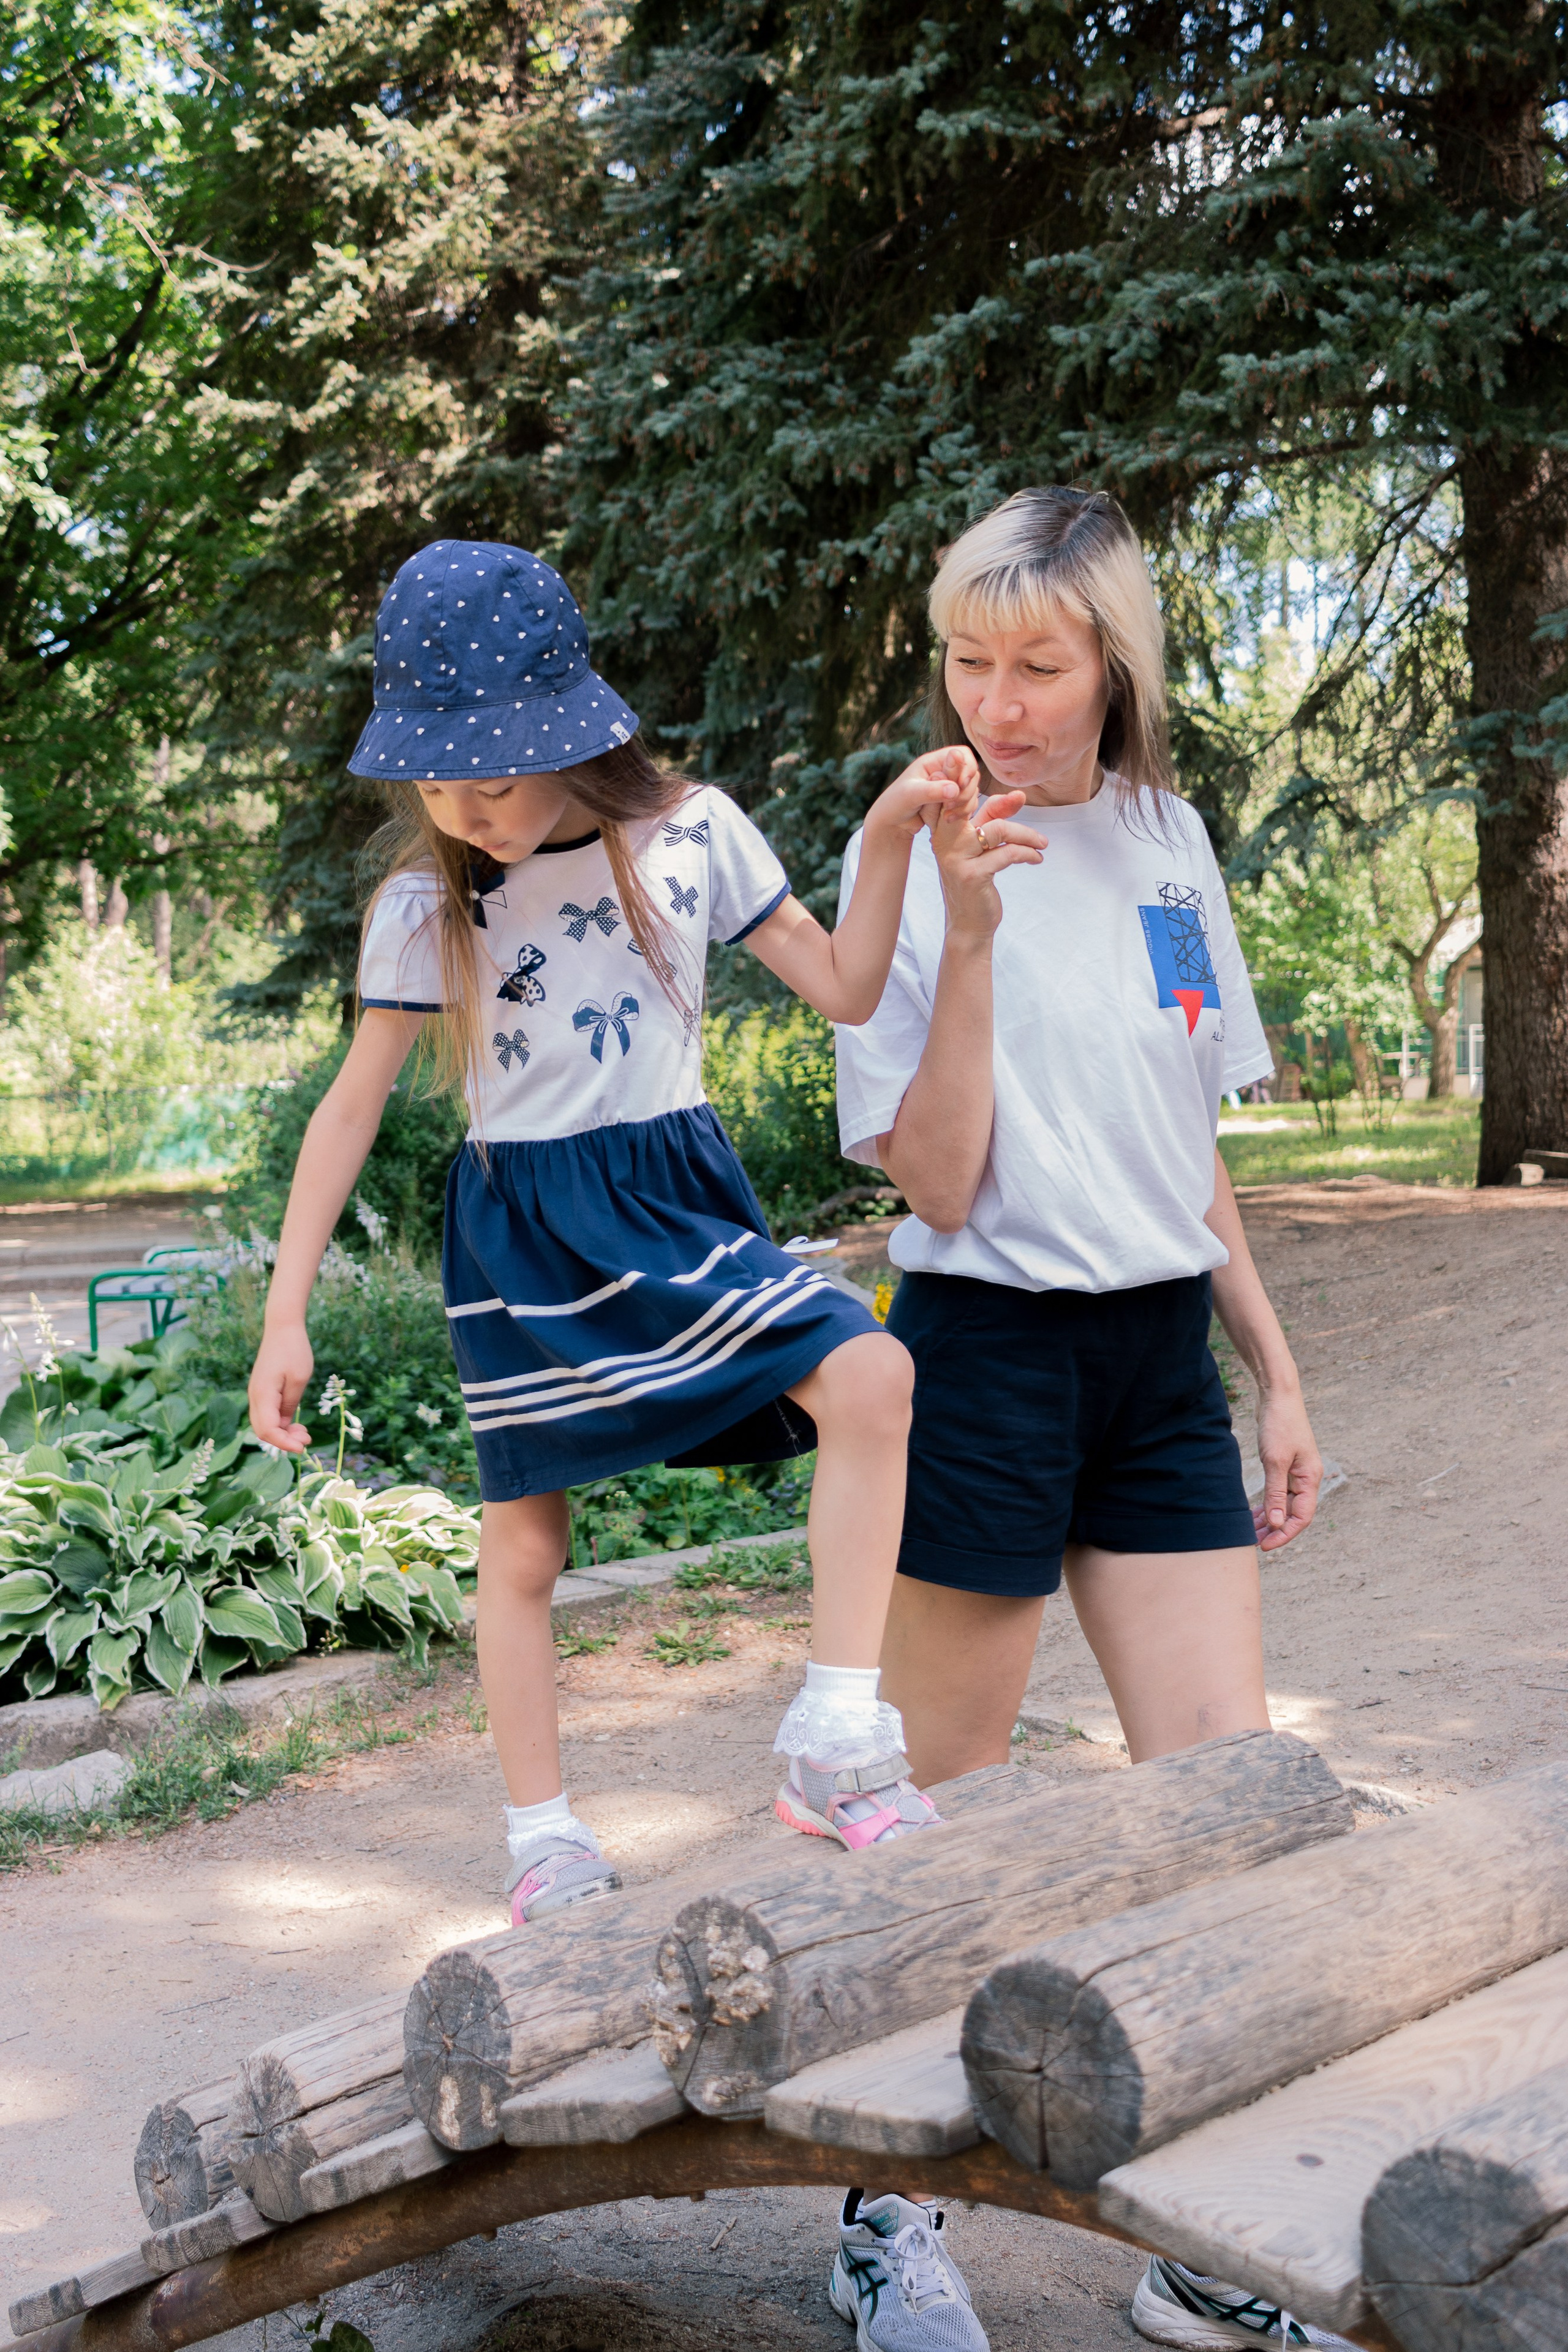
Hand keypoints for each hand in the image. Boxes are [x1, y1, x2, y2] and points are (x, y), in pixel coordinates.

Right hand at [249, 1322, 314, 1453]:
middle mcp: (255, 1396)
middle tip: (307, 1439)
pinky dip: (280, 1423)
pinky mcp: (261, 1391)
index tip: (303, 1447)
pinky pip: (266, 1414)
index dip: (284, 1443)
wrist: (282, 1327)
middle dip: (284, 1440)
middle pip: (262, 1430)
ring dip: (282, 1433)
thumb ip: (291, 1404)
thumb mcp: (299, 1379)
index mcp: (263, 1394)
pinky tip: (295, 1424)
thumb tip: (286, 1426)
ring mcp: (256, 1394)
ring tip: (304, 1433)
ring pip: (264, 1424)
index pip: (268, 1429)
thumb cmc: (294, 1350)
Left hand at [862, 746, 983, 844]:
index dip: (967, 768)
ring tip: (947, 817)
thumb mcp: (911, 795)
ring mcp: (949, 787)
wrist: (892, 824)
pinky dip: (963, 812)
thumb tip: (955, 789)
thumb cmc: (895, 804)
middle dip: (966, 791)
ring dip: (965, 804)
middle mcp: (944, 771)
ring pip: (972, 790)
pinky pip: (968, 803)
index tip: (960, 785)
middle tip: (949, 807)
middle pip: (972, 773)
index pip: (962, 754)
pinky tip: (949, 820)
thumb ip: (933, 790)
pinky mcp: (952, 802)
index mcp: (933, 762)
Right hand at [929, 787, 1045, 941]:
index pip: (951, 796)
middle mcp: (943, 841)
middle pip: (963, 802)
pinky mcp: (971, 875)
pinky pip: (1007, 854)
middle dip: (981, 788)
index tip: (976, 764)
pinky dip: (1027, 854)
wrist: (969, 924)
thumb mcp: (982, 846)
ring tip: (1042, 844)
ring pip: (998, 830)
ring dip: (1026, 835)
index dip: (962, 777)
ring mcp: (955, 858)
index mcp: (942, 830)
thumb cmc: (976, 880)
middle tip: (1021, 795)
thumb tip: (1019, 794)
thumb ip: (994, 817)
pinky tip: (1036, 859)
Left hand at [1253, 1384, 1321, 1550]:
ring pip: (1284, 1504)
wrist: (1278, 1395)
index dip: (1284, 1534)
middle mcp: (1306, 1478)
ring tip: (1250, 1532)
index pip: (1301, 1517)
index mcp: (1310, 1479)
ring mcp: (1296, 1472)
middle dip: (1274, 1530)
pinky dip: (1267, 1504)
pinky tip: (1253, 1513)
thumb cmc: (1279, 1424)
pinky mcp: (1285, 1465)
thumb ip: (1275, 1493)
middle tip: (1252, 1542)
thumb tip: (1276, 1523)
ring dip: (1269, 1519)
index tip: (1265, 1546)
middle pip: (1292, 1513)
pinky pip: (1278, 1493)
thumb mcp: (1275, 1460)